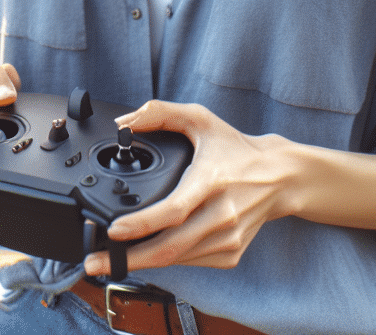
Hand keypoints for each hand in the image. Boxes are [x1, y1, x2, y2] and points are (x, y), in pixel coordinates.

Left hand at [84, 100, 290, 275]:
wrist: (281, 177)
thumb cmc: (235, 147)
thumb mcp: (200, 118)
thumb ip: (159, 113)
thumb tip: (123, 122)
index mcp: (211, 180)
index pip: (174, 210)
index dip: (142, 224)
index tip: (113, 230)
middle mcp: (222, 214)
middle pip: (170, 247)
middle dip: (128, 258)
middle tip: (94, 263)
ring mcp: (229, 238)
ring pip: (178, 259)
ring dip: (142, 262)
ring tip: (110, 260)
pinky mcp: (231, 253)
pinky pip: (190, 262)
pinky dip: (165, 259)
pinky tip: (145, 253)